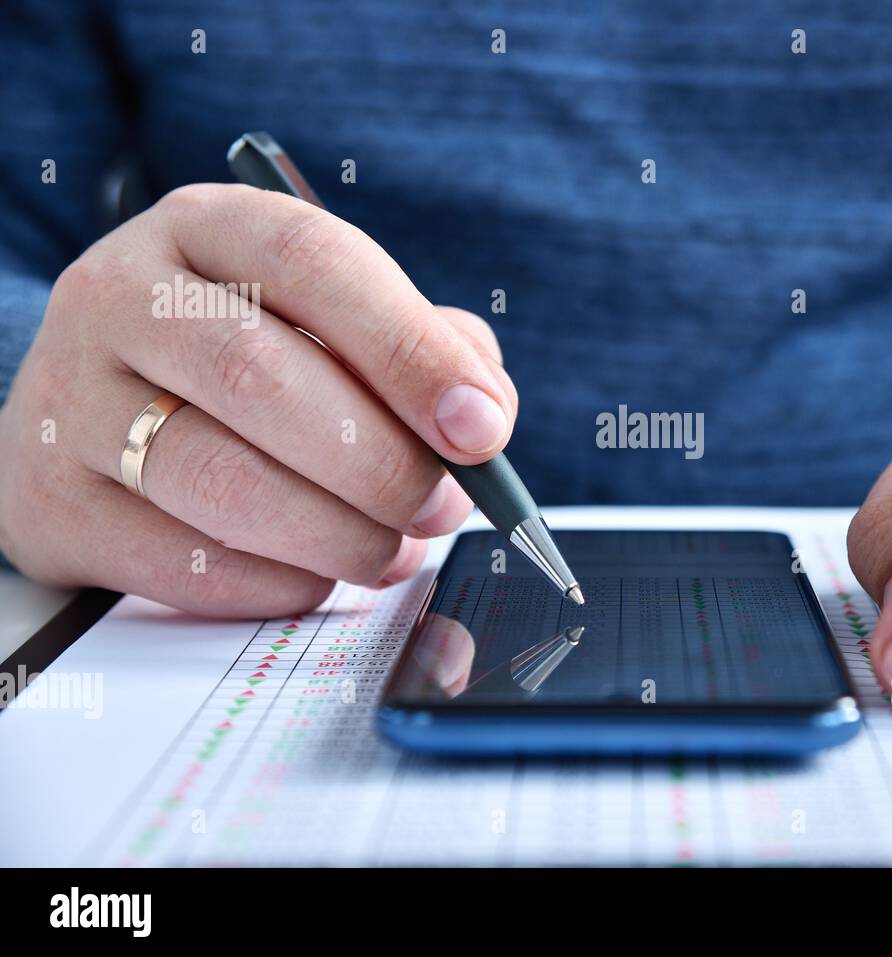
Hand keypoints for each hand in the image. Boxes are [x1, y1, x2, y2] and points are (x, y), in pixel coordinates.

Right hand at [0, 184, 516, 615]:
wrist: (101, 416)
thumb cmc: (252, 365)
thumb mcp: (335, 323)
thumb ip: (424, 353)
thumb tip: (484, 417)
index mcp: (209, 227)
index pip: (315, 259)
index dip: (409, 350)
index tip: (483, 427)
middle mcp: (121, 294)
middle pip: (263, 378)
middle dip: (381, 462)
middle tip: (440, 507)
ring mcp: (70, 398)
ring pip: (224, 482)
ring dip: (338, 536)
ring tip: (389, 551)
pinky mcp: (50, 502)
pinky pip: (182, 563)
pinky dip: (277, 584)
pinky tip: (314, 575)